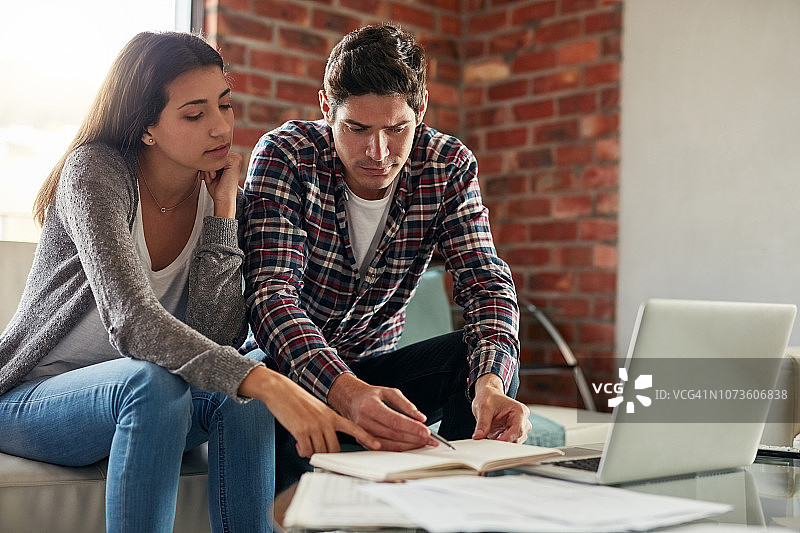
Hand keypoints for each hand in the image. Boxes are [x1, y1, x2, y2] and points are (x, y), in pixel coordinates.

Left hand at [200, 150, 241, 218]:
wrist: (224, 200)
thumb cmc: (217, 189)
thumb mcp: (211, 172)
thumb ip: (209, 162)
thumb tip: (198, 152)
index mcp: (231, 159)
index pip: (214, 154)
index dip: (206, 163)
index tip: (203, 174)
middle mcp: (236, 157)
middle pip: (214, 154)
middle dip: (206, 165)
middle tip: (205, 177)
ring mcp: (236, 158)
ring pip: (214, 156)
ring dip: (207, 167)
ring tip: (208, 178)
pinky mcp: (234, 161)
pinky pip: (217, 159)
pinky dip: (210, 168)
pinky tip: (212, 177)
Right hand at [239, 366, 379, 456]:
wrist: (280, 390)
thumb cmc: (296, 401)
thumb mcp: (317, 409)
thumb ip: (325, 424)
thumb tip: (324, 444)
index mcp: (332, 415)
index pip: (354, 428)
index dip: (367, 437)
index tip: (378, 445)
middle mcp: (326, 420)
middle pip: (334, 449)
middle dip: (326, 455)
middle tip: (317, 453)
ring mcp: (314, 425)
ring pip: (320, 451)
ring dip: (311, 453)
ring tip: (304, 444)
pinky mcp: (301, 430)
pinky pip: (306, 451)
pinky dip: (302, 451)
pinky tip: (298, 444)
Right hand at [327, 373, 437, 450]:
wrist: (350, 400)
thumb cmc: (369, 396)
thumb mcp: (388, 392)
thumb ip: (405, 404)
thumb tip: (420, 417)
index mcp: (370, 406)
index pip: (394, 421)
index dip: (412, 427)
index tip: (426, 431)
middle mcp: (364, 421)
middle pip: (393, 435)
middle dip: (414, 438)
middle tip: (429, 439)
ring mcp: (362, 433)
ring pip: (389, 445)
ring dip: (409, 446)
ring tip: (423, 443)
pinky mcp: (363, 441)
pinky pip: (383, 449)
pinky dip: (398, 450)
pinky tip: (409, 447)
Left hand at [472, 373, 531, 442]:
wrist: (488, 396)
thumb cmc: (489, 398)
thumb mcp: (483, 408)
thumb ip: (482, 423)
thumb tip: (478, 437)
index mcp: (519, 411)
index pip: (518, 429)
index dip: (508, 438)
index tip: (496, 444)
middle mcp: (522, 420)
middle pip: (518, 437)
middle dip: (504, 442)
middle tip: (488, 443)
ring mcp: (518, 428)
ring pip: (514, 442)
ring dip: (502, 443)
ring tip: (489, 439)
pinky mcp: (512, 434)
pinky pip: (509, 443)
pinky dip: (500, 444)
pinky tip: (491, 440)